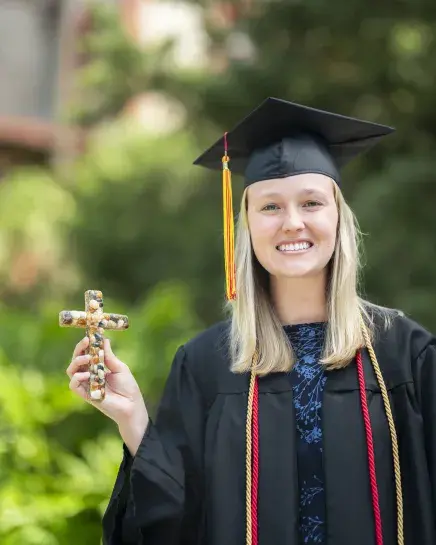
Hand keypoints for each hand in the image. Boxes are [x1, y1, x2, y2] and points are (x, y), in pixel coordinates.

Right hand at [66, 336, 148, 454]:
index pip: (87, 353)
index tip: (90, 335)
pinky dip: (77, 378)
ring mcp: (87, 384)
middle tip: (86, 341)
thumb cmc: (128, 387)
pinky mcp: (86, 394)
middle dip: (79, 349)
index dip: (86, 344)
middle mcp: (90, 374)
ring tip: (88, 358)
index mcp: (98, 366)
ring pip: (72, 371)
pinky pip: (74, 385)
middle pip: (77, 360)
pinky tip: (86, 374)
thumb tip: (104, 340)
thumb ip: (109, 356)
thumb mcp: (120, 367)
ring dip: (77, 361)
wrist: (132, 405)